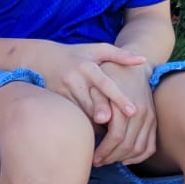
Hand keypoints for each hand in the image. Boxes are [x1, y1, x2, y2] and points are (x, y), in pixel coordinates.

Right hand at [29, 41, 145, 128]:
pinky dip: (85, 124)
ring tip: (112, 133)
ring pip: (82, 113)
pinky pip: (74, 116)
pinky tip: (96, 131)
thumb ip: (120, 55)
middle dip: (105, 116)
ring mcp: (63, 92)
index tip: (133, 111)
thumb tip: (143, 59)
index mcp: (87, 67)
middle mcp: (74, 80)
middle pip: (92, 103)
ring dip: (97, 124)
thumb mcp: (96, 50)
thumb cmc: (76, 55)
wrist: (41, 59)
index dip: (119, 98)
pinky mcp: (56, 101)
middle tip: (118, 130)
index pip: (105, 84)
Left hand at [91, 61, 157, 166]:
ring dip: (123, 159)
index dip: (104, 150)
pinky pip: (150, 145)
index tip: (93, 157)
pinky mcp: (154, 121)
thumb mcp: (98, 84)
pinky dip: (139, 156)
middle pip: (128, 145)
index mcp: (126, 105)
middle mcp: (142, 113)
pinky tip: (125, 160)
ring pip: (139, 148)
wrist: (132, 68)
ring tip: (108, 161)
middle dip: (111, 157)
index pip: (116, 136)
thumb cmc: (108, 76)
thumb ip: (98, 102)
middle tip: (98, 162)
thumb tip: (100, 120)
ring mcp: (150, 118)